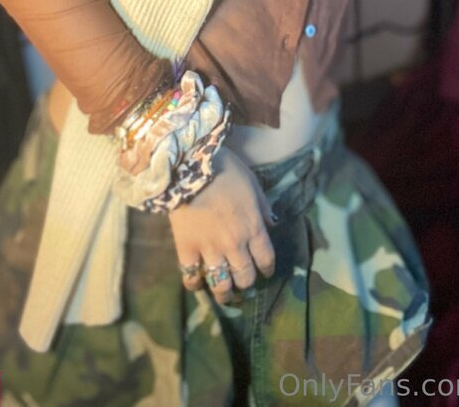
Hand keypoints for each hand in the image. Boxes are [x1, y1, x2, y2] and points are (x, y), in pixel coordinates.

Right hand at [168, 146, 275, 304]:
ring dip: (224, 293)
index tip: (265, 271)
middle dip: (246, 283)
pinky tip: (197, 282)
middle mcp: (235, 245)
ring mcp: (210, 249)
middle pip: (245, 277)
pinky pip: (191, 276)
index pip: (266, 260)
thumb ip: (263, 207)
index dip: (267, 269)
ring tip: (224, 294)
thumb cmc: (225, 170)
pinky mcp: (187, 248)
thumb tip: (272, 224)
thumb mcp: (253, 183)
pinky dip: (194, 283)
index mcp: (253, 228)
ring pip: (221, 284)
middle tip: (243, 282)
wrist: (190, 165)